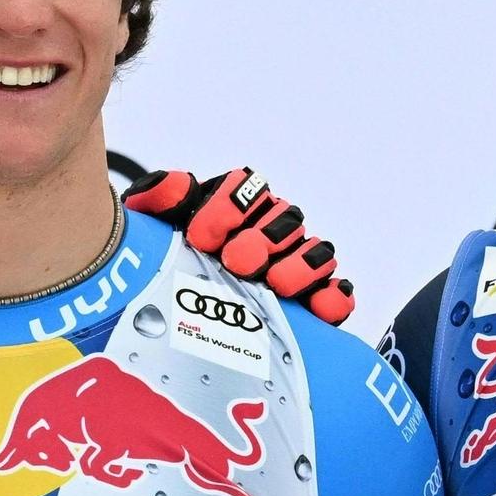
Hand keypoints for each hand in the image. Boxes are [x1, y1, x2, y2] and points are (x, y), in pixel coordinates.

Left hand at [125, 168, 355, 323]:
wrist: (179, 298)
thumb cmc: (175, 254)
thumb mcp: (159, 224)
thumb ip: (159, 197)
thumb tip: (170, 187)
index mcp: (239, 202)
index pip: (245, 188)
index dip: (227, 209)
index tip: (201, 237)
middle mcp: (274, 227)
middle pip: (285, 219)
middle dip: (261, 239)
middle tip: (235, 262)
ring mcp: (298, 262)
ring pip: (316, 252)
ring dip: (299, 265)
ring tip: (275, 283)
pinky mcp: (314, 298)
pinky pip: (336, 294)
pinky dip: (332, 299)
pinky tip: (318, 307)